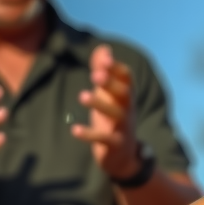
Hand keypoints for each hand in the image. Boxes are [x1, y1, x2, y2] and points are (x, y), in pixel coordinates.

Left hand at [71, 45, 142, 180]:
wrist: (124, 155)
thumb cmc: (112, 118)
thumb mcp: (108, 94)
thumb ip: (103, 71)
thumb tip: (104, 48)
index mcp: (126, 96)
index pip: (127, 79)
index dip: (117, 69)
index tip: (104, 60)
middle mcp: (128, 110)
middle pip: (125, 94)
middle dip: (111, 84)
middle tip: (95, 75)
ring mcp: (124, 128)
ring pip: (116, 115)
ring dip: (100, 104)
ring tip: (82, 95)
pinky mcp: (116, 145)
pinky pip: (104, 139)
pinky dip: (90, 134)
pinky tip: (74, 129)